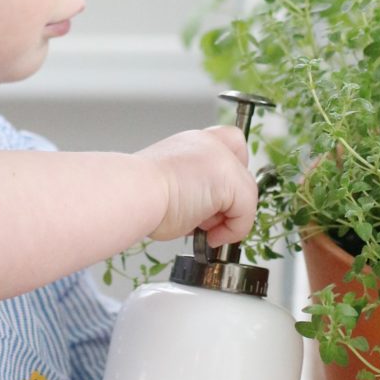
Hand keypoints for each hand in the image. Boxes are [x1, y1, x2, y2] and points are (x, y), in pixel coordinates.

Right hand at [134, 125, 257, 247]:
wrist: (132, 193)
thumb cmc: (137, 194)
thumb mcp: (166, 185)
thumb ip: (191, 189)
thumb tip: (202, 213)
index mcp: (190, 143)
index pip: (227, 143)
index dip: (229, 169)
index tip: (215, 197)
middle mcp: (208, 144)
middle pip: (242, 166)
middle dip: (231, 196)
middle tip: (209, 215)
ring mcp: (221, 159)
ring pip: (246, 193)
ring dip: (227, 218)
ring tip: (200, 227)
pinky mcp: (230, 181)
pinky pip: (247, 211)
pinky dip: (232, 230)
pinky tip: (207, 236)